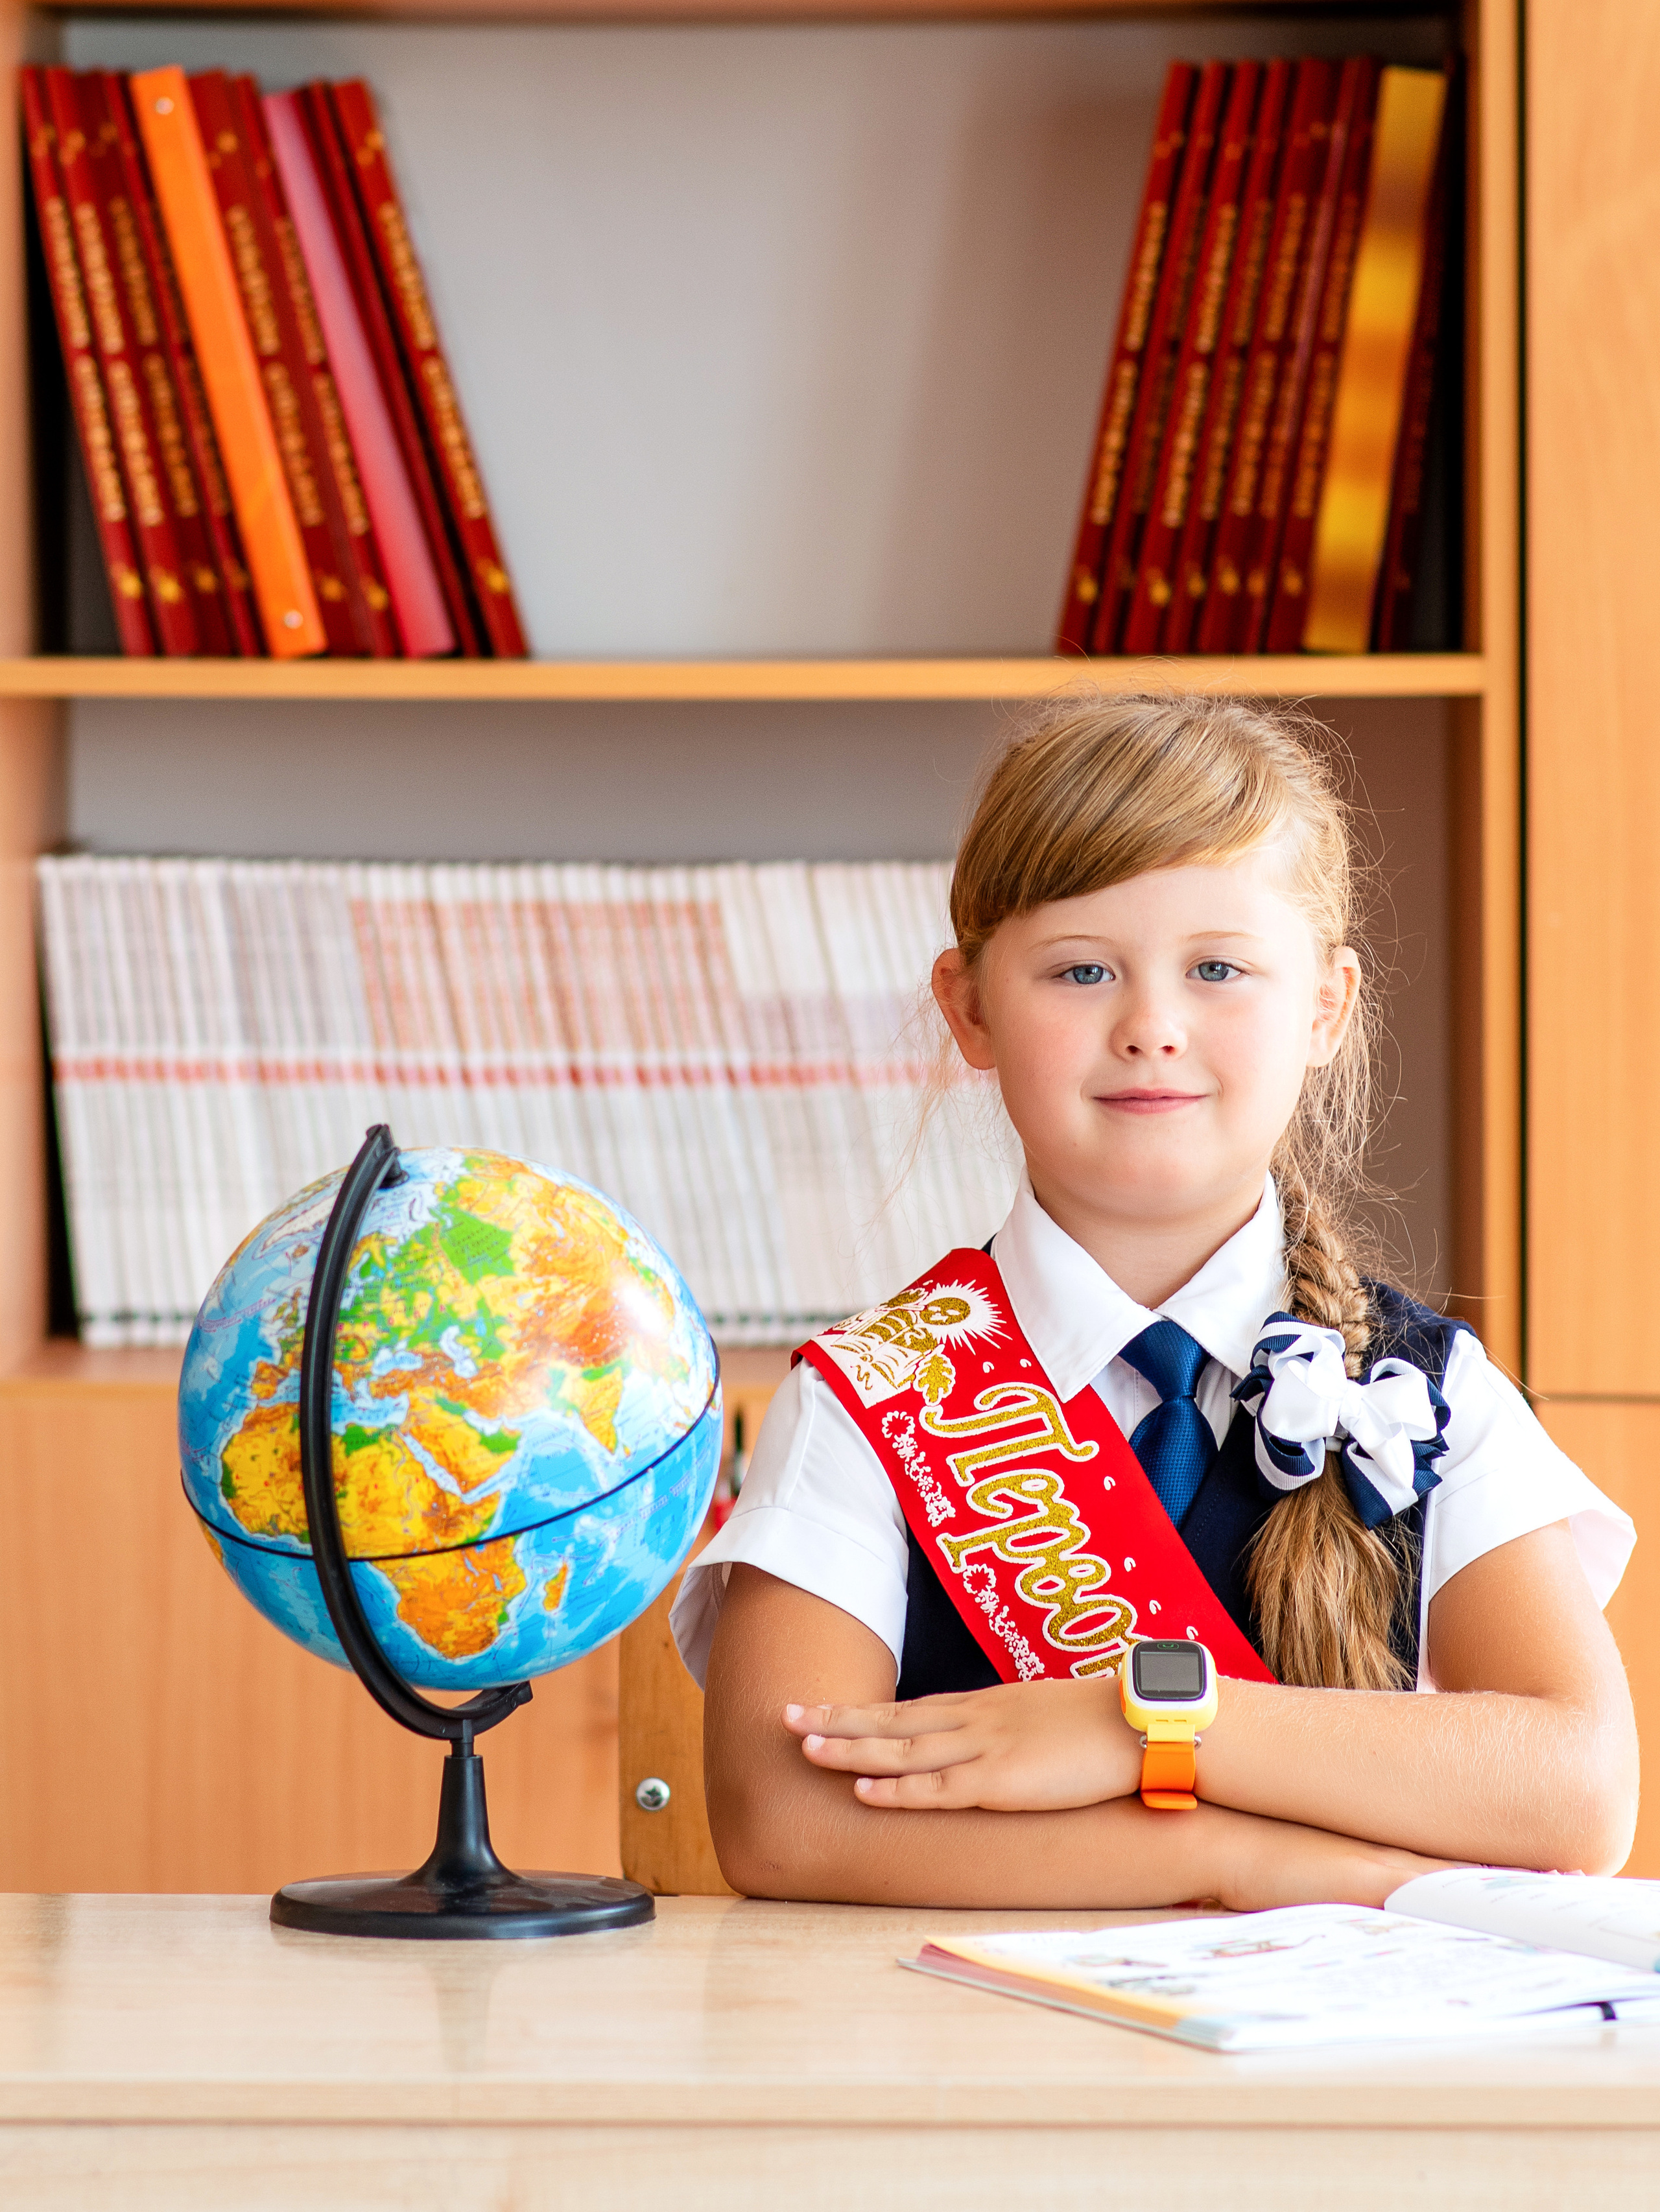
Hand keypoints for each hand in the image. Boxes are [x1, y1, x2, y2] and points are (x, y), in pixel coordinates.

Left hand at [783, 1678, 1143, 1811]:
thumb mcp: (1043, 1720)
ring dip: (849, 1749)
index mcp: (983, 1707)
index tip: (820, 1707)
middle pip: (889, 1718)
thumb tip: (997, 1746)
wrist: (1141, 1720)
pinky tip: (863, 1791)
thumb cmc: (1101, 1723)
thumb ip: (1011, 1730)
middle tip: (783, 1713)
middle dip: (834, 1719)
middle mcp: (972, 1720)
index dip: (861, 1709)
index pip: (907, 1707)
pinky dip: (897, 1789)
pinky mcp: (1002, 1781)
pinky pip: (938, 1788)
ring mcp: (983, 1748)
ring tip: (802, 1746)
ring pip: (901, 1749)